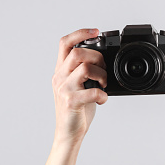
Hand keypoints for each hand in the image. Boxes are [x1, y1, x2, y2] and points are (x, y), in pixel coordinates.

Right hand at [51, 28, 107, 144]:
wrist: (69, 132)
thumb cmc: (76, 108)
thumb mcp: (77, 85)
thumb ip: (83, 70)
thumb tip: (102, 59)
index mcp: (61, 70)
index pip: (64, 43)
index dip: (80, 33)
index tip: (95, 31)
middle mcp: (59, 77)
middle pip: (78, 53)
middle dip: (97, 57)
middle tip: (104, 70)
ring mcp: (64, 89)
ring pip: (86, 68)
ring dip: (102, 75)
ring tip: (103, 85)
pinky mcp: (71, 101)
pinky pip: (93, 91)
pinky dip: (103, 95)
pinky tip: (102, 99)